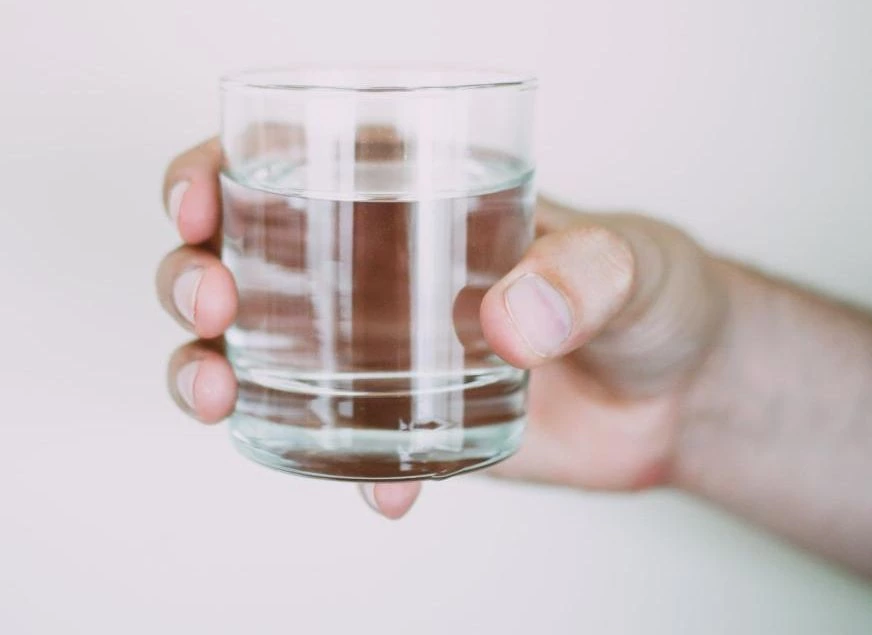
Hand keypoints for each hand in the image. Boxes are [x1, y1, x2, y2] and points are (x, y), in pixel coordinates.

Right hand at [158, 137, 727, 518]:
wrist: (681, 398)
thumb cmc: (652, 294)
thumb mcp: (630, 263)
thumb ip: (584, 274)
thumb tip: (514, 314)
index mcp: (408, 194)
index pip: (281, 161)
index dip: (211, 172)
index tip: (198, 202)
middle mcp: (370, 267)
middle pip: (233, 256)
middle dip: (190, 274)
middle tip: (212, 300)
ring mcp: (374, 349)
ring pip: (249, 351)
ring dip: (205, 369)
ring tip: (217, 394)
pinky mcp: (399, 420)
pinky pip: (333, 442)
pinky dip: (337, 469)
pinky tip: (378, 492)